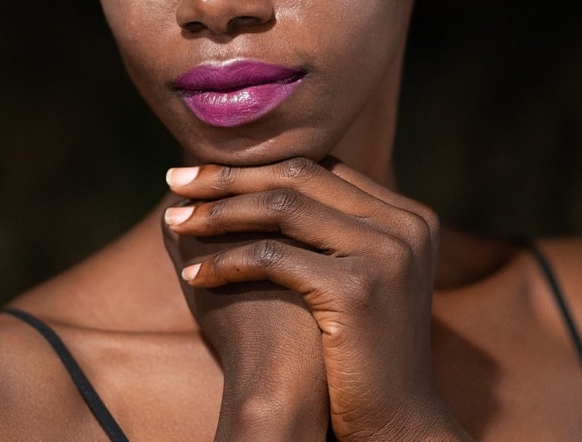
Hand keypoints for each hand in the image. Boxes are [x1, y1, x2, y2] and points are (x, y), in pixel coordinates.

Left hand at [164, 157, 471, 441]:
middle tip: (175, 179)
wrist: (394, 428)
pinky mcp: (359, 288)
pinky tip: (194, 273)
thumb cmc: (354, 354)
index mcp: (407, 215)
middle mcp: (406, 224)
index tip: (202, 172)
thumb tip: (244, 179)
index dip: (255, 165)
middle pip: (299, 176)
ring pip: (283, 208)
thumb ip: (321, 226)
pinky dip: (227, 262)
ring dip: (218, 212)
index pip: (317, 167)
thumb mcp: (349, 274)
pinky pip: (275, 258)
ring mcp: (387, 253)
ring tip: (174, 220)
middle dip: (228, 176)